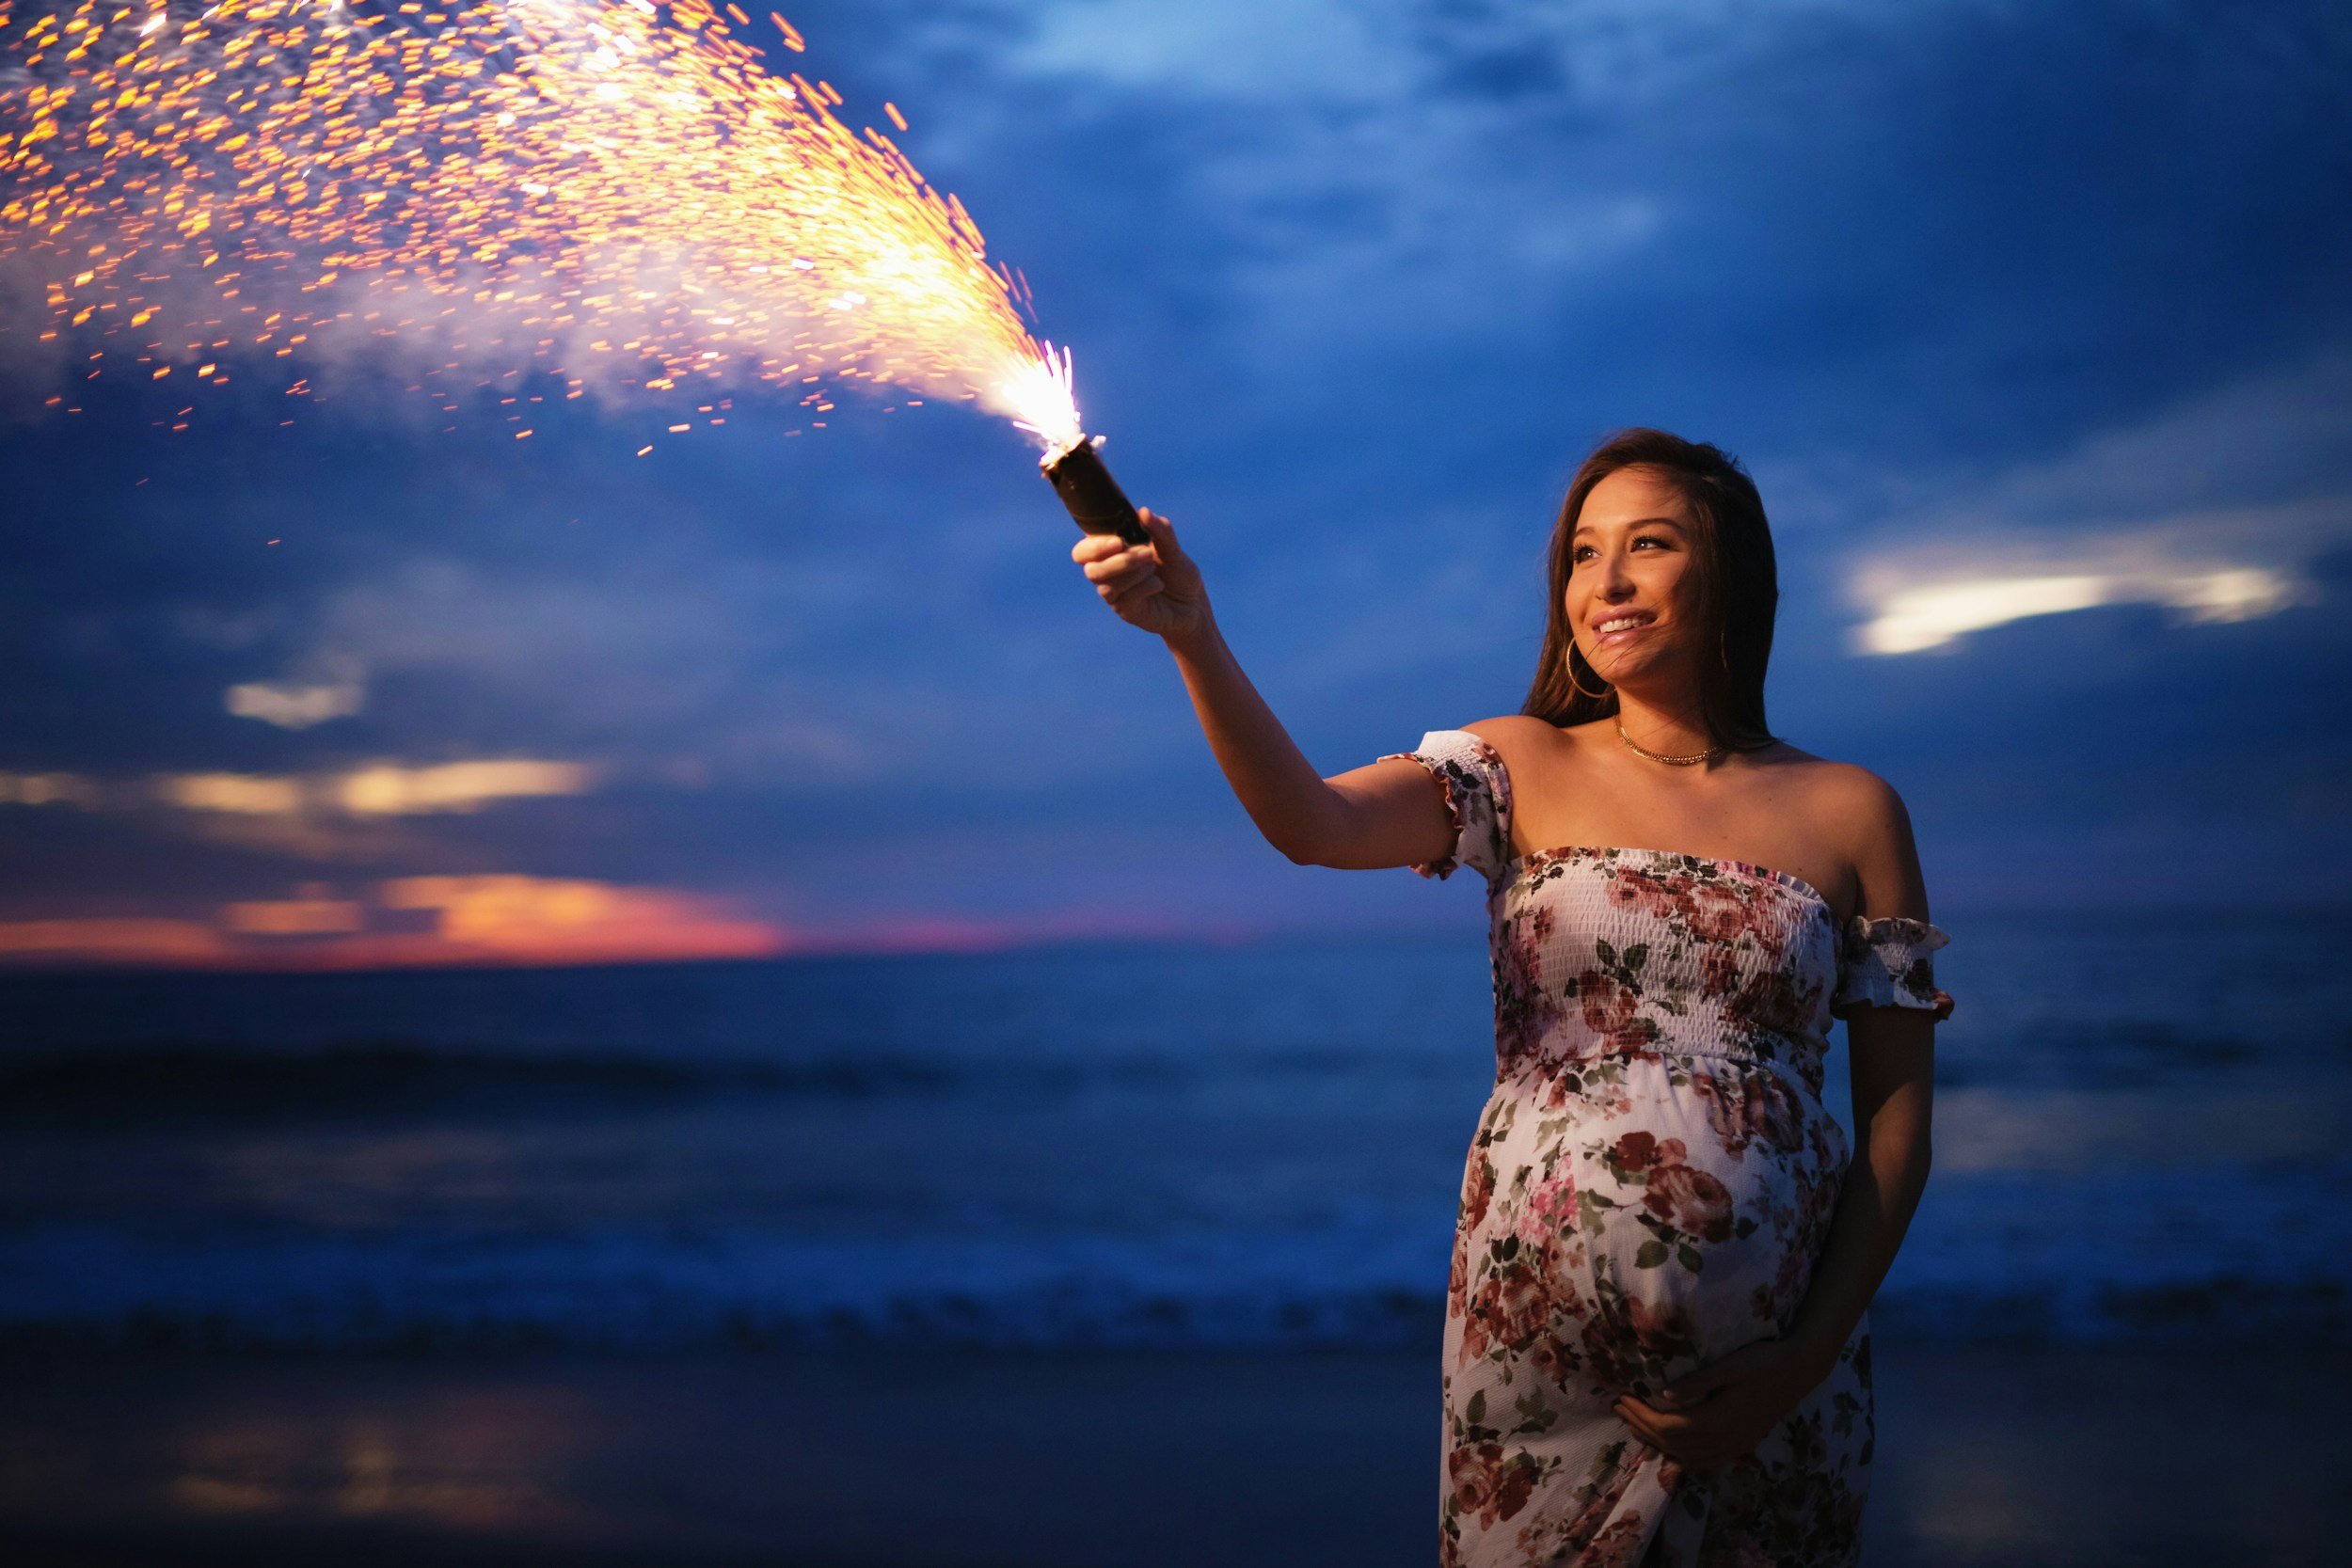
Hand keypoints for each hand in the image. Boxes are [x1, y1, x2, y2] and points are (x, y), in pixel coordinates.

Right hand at [1072, 508, 1208, 642]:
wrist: (1193, 604)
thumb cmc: (1177, 573)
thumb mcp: (1173, 549)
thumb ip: (1159, 530)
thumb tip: (1143, 511)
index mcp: (1111, 554)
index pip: (1083, 552)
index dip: (1094, 547)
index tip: (1119, 542)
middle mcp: (1108, 575)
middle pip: (1090, 570)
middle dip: (1119, 561)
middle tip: (1147, 553)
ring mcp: (1116, 595)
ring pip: (1106, 586)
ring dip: (1133, 573)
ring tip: (1154, 567)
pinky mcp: (1126, 611)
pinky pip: (1125, 599)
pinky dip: (1145, 587)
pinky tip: (1158, 584)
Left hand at [1612, 1336, 1833, 1469]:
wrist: (1799, 1371)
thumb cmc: (1762, 1362)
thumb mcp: (1728, 1367)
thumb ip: (1696, 1383)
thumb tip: (1663, 1395)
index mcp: (1716, 1419)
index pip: (1667, 1426)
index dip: (1641, 1416)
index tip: (1623, 1399)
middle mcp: (1724, 1439)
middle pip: (1673, 1443)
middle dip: (1643, 1427)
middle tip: (1621, 1409)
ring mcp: (1735, 1445)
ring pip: (1688, 1455)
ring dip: (1659, 1443)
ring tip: (1637, 1427)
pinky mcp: (1743, 1444)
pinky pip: (1708, 1461)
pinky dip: (1685, 1458)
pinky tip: (1675, 1451)